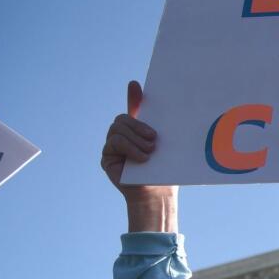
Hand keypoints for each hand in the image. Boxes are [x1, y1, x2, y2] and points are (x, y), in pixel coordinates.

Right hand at [101, 80, 178, 231]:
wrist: (158, 195)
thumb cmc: (165, 171)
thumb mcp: (167, 147)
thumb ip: (161, 129)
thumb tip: (170, 112)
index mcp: (139, 131)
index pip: (134, 108)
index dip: (133, 96)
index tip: (135, 84)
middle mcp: (123, 136)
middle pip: (124, 118)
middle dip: (139, 125)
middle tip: (154, 137)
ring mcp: (113, 146)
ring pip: (118, 128)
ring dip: (136, 138)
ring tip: (150, 151)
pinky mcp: (107, 157)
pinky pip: (115, 142)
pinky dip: (130, 148)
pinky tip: (142, 158)